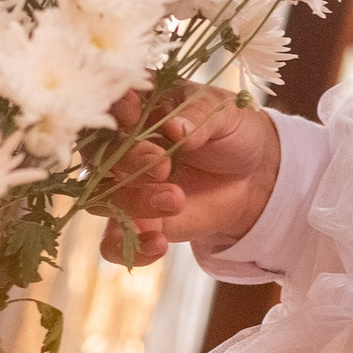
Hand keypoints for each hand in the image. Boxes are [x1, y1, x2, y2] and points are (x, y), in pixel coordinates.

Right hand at [92, 83, 282, 265]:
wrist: (252, 176)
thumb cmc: (232, 132)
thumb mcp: (225, 113)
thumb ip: (199, 116)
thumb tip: (175, 128)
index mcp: (139, 107)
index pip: (108, 104)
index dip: (112, 109)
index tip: (133, 114)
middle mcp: (122, 147)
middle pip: (99, 155)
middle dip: (127, 161)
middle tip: (162, 166)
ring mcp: (126, 186)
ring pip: (102, 199)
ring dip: (133, 202)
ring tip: (176, 199)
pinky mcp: (136, 221)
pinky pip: (113, 243)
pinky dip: (128, 248)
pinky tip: (158, 243)